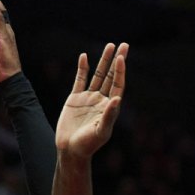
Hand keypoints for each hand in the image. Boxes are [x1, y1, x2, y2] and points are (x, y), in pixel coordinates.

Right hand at [55, 43, 126, 159]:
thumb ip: (109, 116)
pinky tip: (84, 57)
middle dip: (116, 60)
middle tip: (123, 45)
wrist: (70, 150)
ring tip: (109, 46)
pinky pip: (79, 80)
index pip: (117, 84)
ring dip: (103, 61)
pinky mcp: (75, 99)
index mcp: (110, 107)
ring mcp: (88, 98)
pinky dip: (82, 69)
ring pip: (97, 75)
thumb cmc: (88, 145)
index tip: (121, 57)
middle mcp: (101, 100)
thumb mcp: (100, 132)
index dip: (120, 71)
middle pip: (110, 76)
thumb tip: (117, 99)